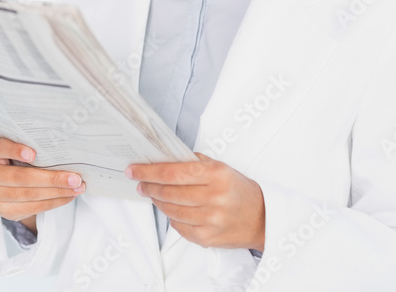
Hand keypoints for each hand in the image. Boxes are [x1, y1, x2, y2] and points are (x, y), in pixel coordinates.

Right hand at [0, 138, 86, 230]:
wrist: (6, 178)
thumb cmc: (16, 156)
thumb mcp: (16, 145)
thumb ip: (28, 144)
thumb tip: (62, 148)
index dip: (15, 151)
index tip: (33, 154)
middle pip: (19, 178)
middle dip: (50, 178)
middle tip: (74, 177)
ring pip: (27, 195)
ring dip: (56, 192)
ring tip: (77, 187)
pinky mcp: (4, 211)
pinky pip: (31, 208)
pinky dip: (53, 202)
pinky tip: (68, 196)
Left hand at [126, 152, 264, 250]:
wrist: (261, 218)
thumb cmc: (238, 190)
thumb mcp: (221, 167)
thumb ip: (194, 162)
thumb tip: (164, 159)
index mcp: (216, 175)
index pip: (173, 172)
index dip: (149, 171)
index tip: (134, 170)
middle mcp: (213, 198)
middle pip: (168, 192)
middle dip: (149, 186)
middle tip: (140, 182)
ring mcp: (210, 220)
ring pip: (170, 210)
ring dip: (158, 201)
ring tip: (154, 194)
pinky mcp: (207, 238)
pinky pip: (178, 227)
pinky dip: (171, 217)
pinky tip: (172, 209)